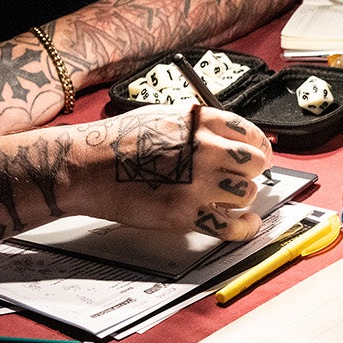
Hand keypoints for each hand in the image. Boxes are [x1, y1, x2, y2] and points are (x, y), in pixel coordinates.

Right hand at [80, 104, 273, 240]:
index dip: (258, 148)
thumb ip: (197, 125)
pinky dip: (244, 228)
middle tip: (243, 178)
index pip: (249, 133)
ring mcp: (196, 181)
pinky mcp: (185, 212)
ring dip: (241, 198)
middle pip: (254, 162)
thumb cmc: (116, 141)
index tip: (258, 156)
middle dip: (252, 172)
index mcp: (199, 122)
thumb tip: (227, 135)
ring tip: (228, 198)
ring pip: (246, 192)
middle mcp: (203, 148)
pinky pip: (231, 225)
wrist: (84, 166)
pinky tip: (244, 223)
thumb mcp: (162, 115)